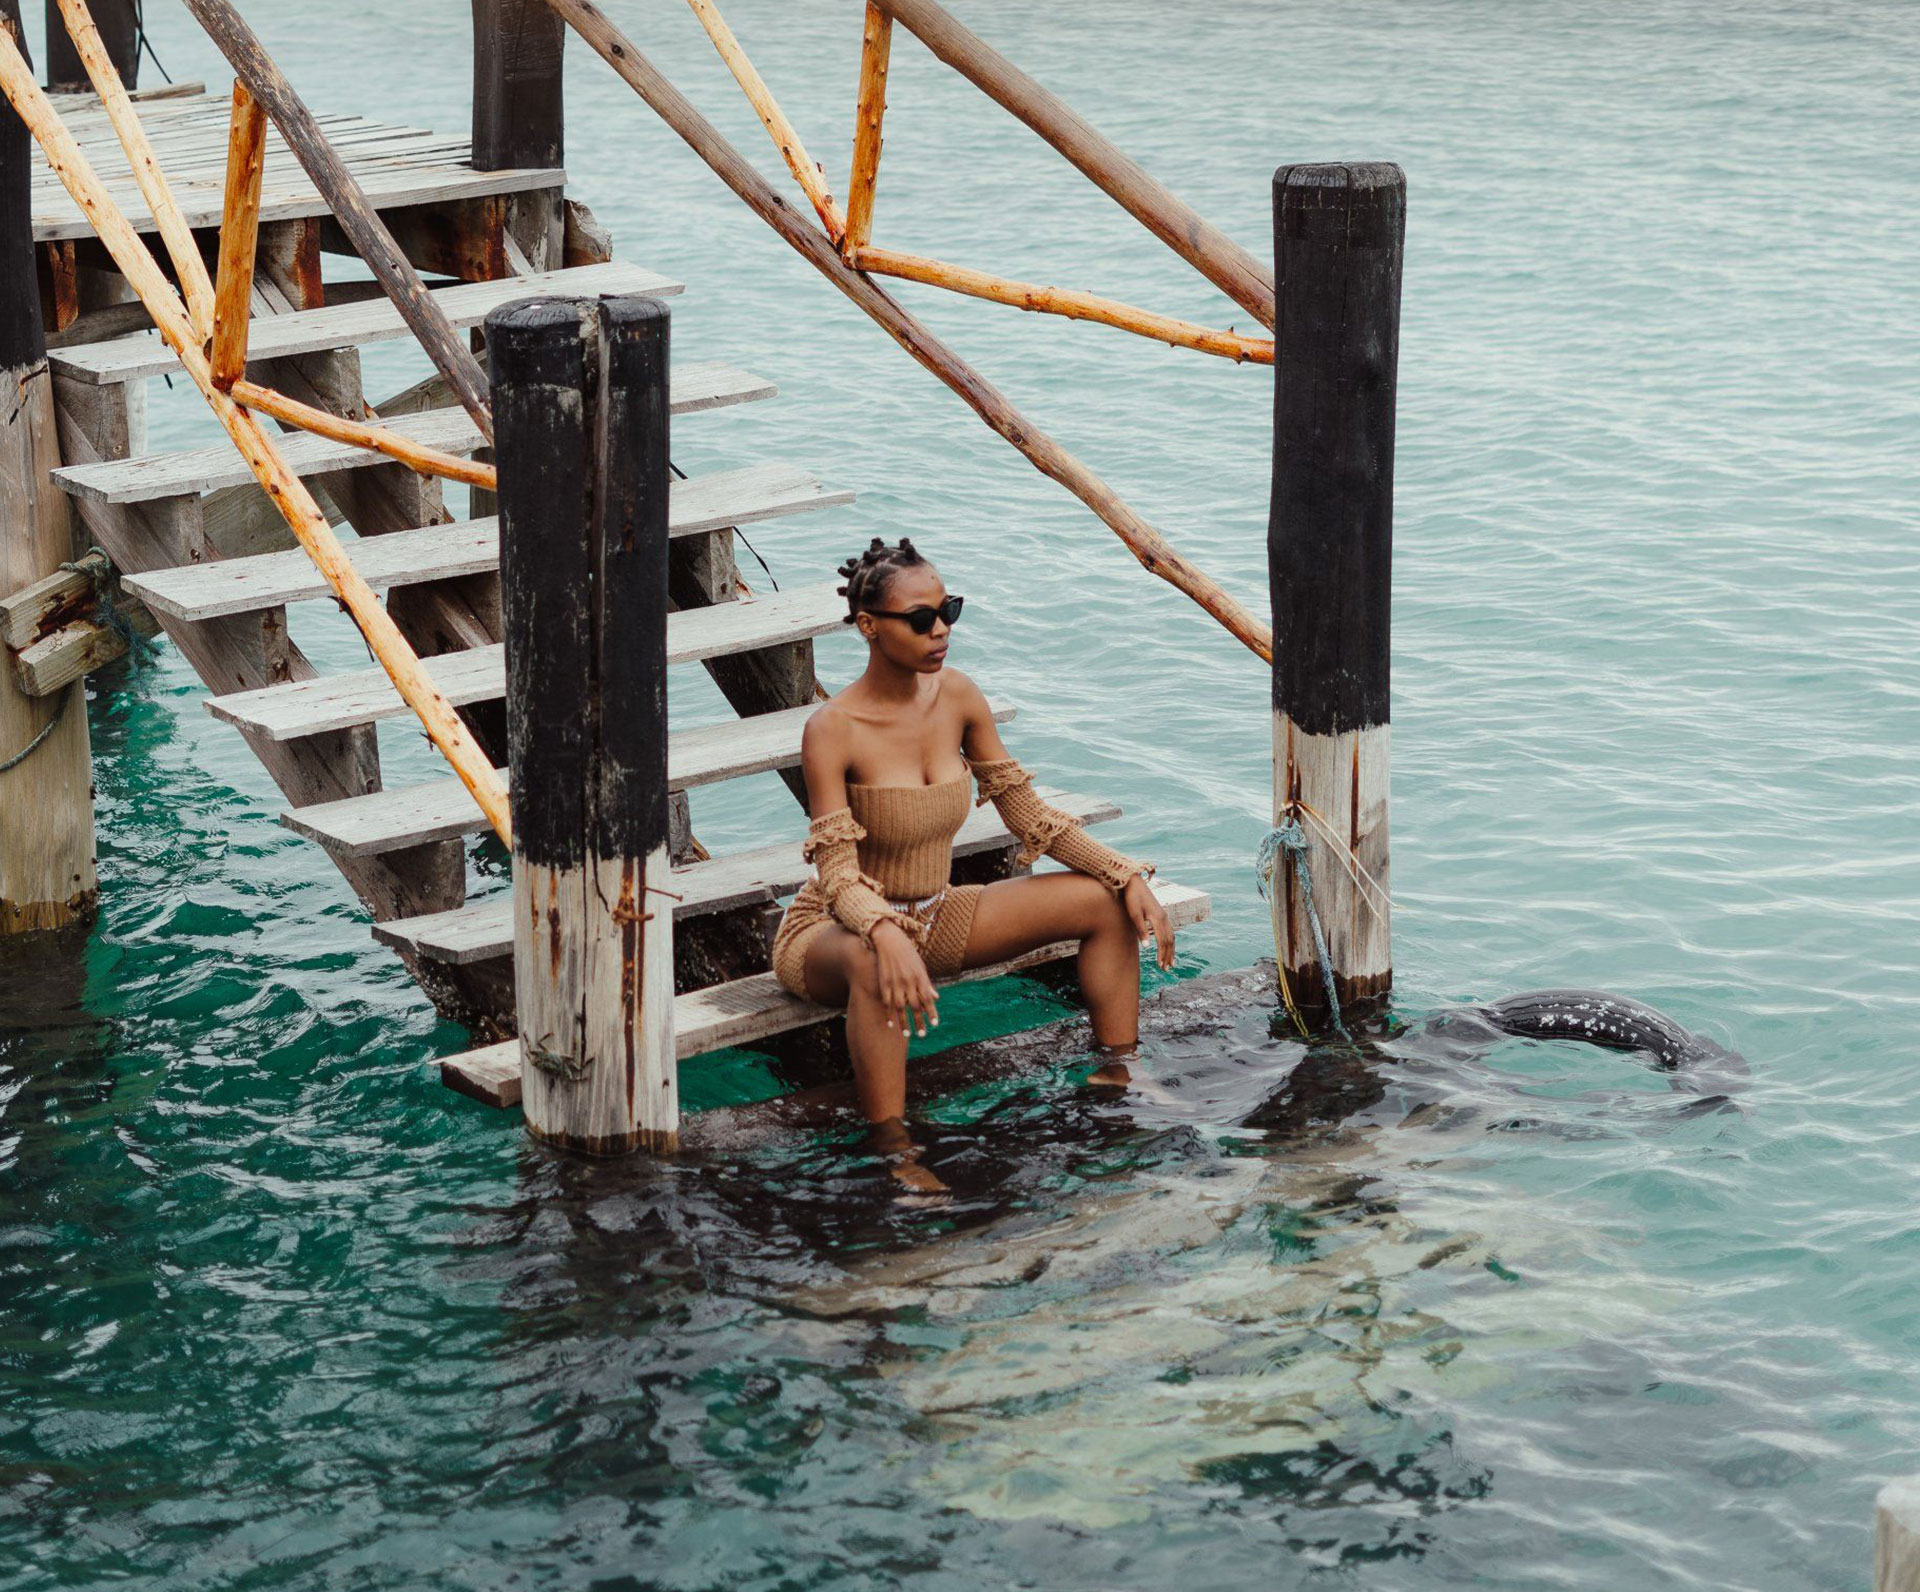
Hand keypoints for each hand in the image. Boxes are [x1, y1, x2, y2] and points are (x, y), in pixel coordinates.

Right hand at [871, 919, 939, 1035]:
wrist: (889, 940)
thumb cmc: (908, 954)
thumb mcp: (920, 967)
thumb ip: (927, 984)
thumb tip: (936, 998)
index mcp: (920, 977)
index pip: (928, 999)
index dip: (931, 1012)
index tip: (934, 1025)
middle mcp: (909, 981)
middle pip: (915, 1006)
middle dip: (919, 1022)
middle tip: (922, 1035)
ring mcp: (895, 983)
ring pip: (900, 1007)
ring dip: (904, 1022)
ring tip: (906, 1034)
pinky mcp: (883, 983)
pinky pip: (886, 1002)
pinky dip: (888, 1014)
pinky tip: (890, 1024)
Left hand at [1123, 874, 1174, 971]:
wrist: (1133, 882)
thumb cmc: (1131, 898)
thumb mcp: (1134, 914)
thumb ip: (1141, 930)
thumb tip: (1147, 947)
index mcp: (1158, 918)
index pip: (1163, 941)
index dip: (1162, 954)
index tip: (1160, 966)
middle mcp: (1164, 917)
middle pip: (1170, 941)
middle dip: (1168, 956)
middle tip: (1165, 969)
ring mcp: (1164, 915)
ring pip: (1172, 936)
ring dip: (1171, 951)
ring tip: (1170, 963)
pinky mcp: (1161, 914)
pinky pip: (1169, 931)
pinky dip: (1170, 942)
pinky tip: (1168, 948)